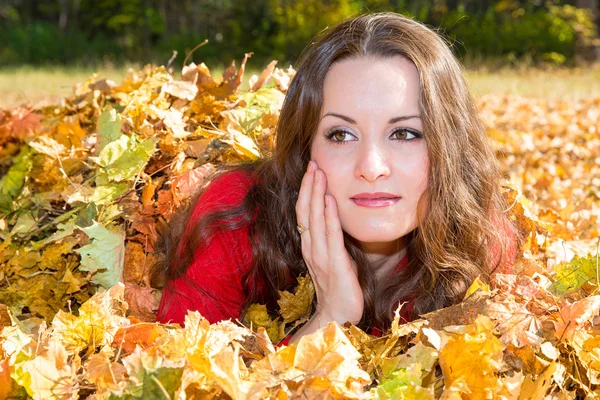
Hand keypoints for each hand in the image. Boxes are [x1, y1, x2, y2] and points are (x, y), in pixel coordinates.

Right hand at [294, 160, 363, 324]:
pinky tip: (331, 200)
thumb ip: (331, 239)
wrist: (338, 315)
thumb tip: (337, 219)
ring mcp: (321, 256)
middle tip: (313, 163)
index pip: (304, 213)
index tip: (311, 170)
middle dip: (309, 186)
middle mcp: (311, 248)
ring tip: (319, 173)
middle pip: (305, 211)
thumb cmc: (339, 287)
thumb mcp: (333, 258)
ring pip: (315, 219)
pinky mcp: (334, 264)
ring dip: (317, 194)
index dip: (306, 191)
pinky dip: (330, 216)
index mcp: (310, 246)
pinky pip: (330, 236)